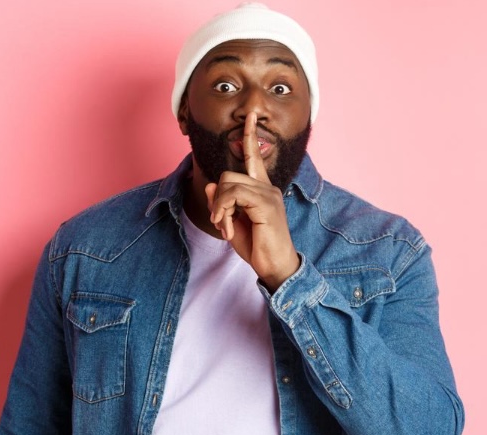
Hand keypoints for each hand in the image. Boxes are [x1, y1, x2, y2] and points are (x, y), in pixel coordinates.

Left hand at [204, 112, 299, 290]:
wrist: (276, 266)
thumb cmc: (258, 246)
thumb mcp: (233, 222)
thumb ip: (223, 202)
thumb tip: (210, 184)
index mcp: (262, 189)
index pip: (254, 157)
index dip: (249, 136)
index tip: (250, 116)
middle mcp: (267, 188)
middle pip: (228, 174)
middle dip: (217, 198)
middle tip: (220, 222)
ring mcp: (268, 195)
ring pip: (228, 184)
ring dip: (219, 209)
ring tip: (224, 228)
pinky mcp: (266, 205)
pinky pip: (233, 196)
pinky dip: (224, 213)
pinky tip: (228, 230)